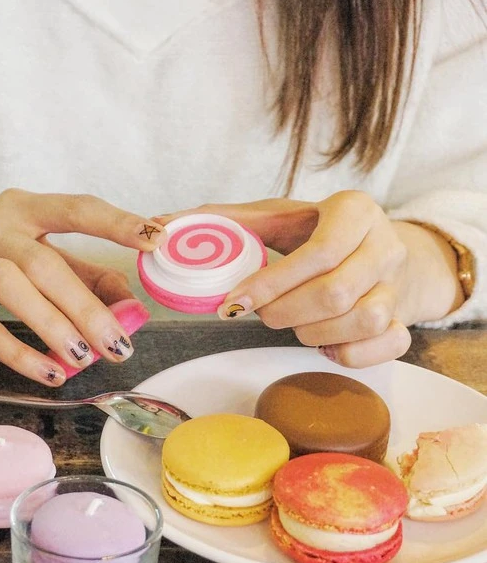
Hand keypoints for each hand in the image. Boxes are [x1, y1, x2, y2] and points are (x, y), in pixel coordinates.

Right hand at [0, 189, 164, 384]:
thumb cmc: (6, 261)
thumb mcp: (51, 260)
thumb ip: (92, 279)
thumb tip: (132, 308)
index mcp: (26, 208)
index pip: (76, 209)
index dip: (115, 223)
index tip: (154, 238)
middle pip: (43, 263)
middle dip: (86, 307)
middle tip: (118, 344)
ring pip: (12, 287)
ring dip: (52, 325)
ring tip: (85, 357)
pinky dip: (20, 353)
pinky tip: (51, 372)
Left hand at [158, 191, 463, 367]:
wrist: (376, 249)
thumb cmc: (316, 233)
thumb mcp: (277, 217)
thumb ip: (225, 220)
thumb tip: (158, 227)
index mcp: (355, 210)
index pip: (319, 252)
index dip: (272, 283)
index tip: (234, 302)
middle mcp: (385, 245)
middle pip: (336, 292)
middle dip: (285, 312)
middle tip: (260, 314)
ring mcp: (398, 284)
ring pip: (362, 321)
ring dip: (313, 333)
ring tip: (292, 323)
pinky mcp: (404, 318)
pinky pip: (385, 344)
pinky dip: (348, 352)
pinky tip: (325, 342)